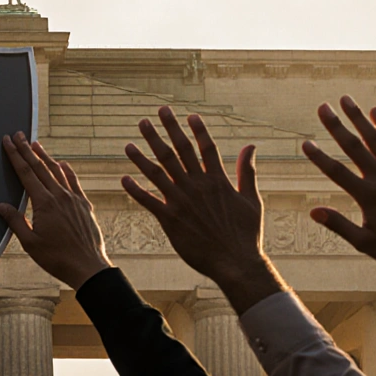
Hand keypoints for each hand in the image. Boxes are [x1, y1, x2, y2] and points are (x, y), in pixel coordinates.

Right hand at [0, 132, 110, 289]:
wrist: (88, 267)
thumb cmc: (58, 258)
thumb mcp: (30, 243)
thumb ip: (15, 221)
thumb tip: (1, 206)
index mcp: (44, 203)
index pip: (26, 173)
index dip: (16, 156)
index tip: (8, 142)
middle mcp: (60, 196)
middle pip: (40, 166)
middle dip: (27, 149)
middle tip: (19, 134)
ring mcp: (74, 199)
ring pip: (57, 171)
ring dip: (45, 156)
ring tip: (36, 144)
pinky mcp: (84, 205)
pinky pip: (74, 181)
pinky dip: (67, 170)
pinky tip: (63, 164)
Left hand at [123, 107, 281, 312]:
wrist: (236, 263)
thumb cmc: (246, 234)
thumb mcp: (252, 200)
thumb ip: (247, 171)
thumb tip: (251, 146)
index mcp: (217, 181)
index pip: (205, 148)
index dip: (197, 130)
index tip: (188, 115)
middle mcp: (197, 186)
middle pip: (178, 151)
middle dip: (166, 130)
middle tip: (156, 113)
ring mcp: (182, 202)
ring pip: (157, 172)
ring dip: (142, 156)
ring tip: (129, 142)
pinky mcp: (170, 219)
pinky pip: (148, 201)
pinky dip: (135, 189)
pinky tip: (123, 178)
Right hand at [303, 96, 375, 308]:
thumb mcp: (365, 244)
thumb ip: (338, 225)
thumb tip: (313, 211)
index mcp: (369, 197)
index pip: (337, 171)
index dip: (319, 157)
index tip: (304, 143)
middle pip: (355, 147)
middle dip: (336, 125)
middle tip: (322, 107)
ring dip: (360, 118)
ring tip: (346, 100)